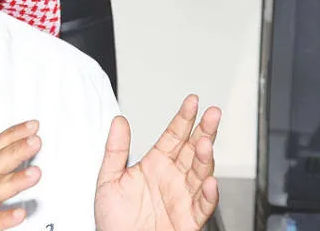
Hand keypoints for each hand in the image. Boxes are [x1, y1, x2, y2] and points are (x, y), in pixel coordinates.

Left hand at [94, 95, 221, 230]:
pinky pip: (202, 205)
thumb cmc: (115, 221)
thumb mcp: (108, 179)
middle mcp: (172, 179)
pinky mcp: (189, 220)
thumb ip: (115, 149)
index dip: (184, 118)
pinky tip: (209, 181)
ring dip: (205, 158)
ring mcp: (182, 198)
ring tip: (205, 143)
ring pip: (200, 173)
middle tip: (211, 113)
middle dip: (204, 130)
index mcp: (155, 165)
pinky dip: (208, 194)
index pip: (174, 136)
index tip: (192, 101)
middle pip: (193, 149)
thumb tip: (118, 121)